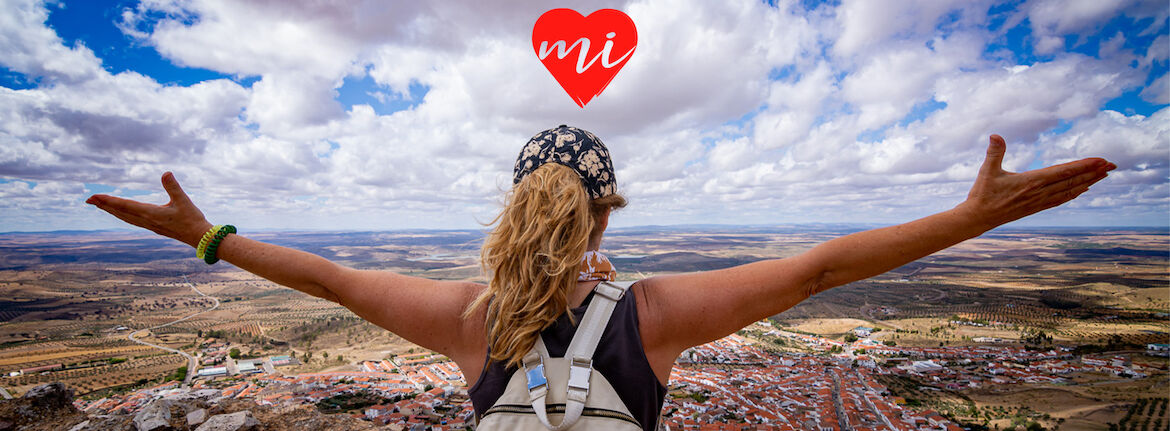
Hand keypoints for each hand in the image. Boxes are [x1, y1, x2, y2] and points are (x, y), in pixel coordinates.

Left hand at [86, 172, 212, 247]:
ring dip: (111, 210)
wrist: (199, 237)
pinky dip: (122, 215)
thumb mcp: (184, 201)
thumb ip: (173, 186)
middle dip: (104, 205)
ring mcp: (149, 225)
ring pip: (124, 217)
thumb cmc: (192, 219)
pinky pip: (131, 220)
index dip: (109, 200)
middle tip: (88, 199)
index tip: (95, 197)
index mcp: (151, 214)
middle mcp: (147, 220)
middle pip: (120, 212)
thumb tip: (166, 172)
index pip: (125, 205)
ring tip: (99, 205)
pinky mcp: (153, 226)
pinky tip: (121, 213)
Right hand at [959, 135, 1114, 229]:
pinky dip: (1074, 193)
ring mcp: (1039, 202)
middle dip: (1094, 172)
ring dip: (1088, 182)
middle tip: (1113, 165)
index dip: (1084, 165)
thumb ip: (994, 152)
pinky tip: (1083, 190)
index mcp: (1031, 182)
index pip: (1064, 172)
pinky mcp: (1035, 207)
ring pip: (1070, 191)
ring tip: (1104, 175)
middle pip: (1073, 181)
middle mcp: (1039, 193)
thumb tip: (995, 135)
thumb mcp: (986, 170)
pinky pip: (1061, 199)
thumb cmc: (981, 194)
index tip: (1101, 160)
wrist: (977, 219)